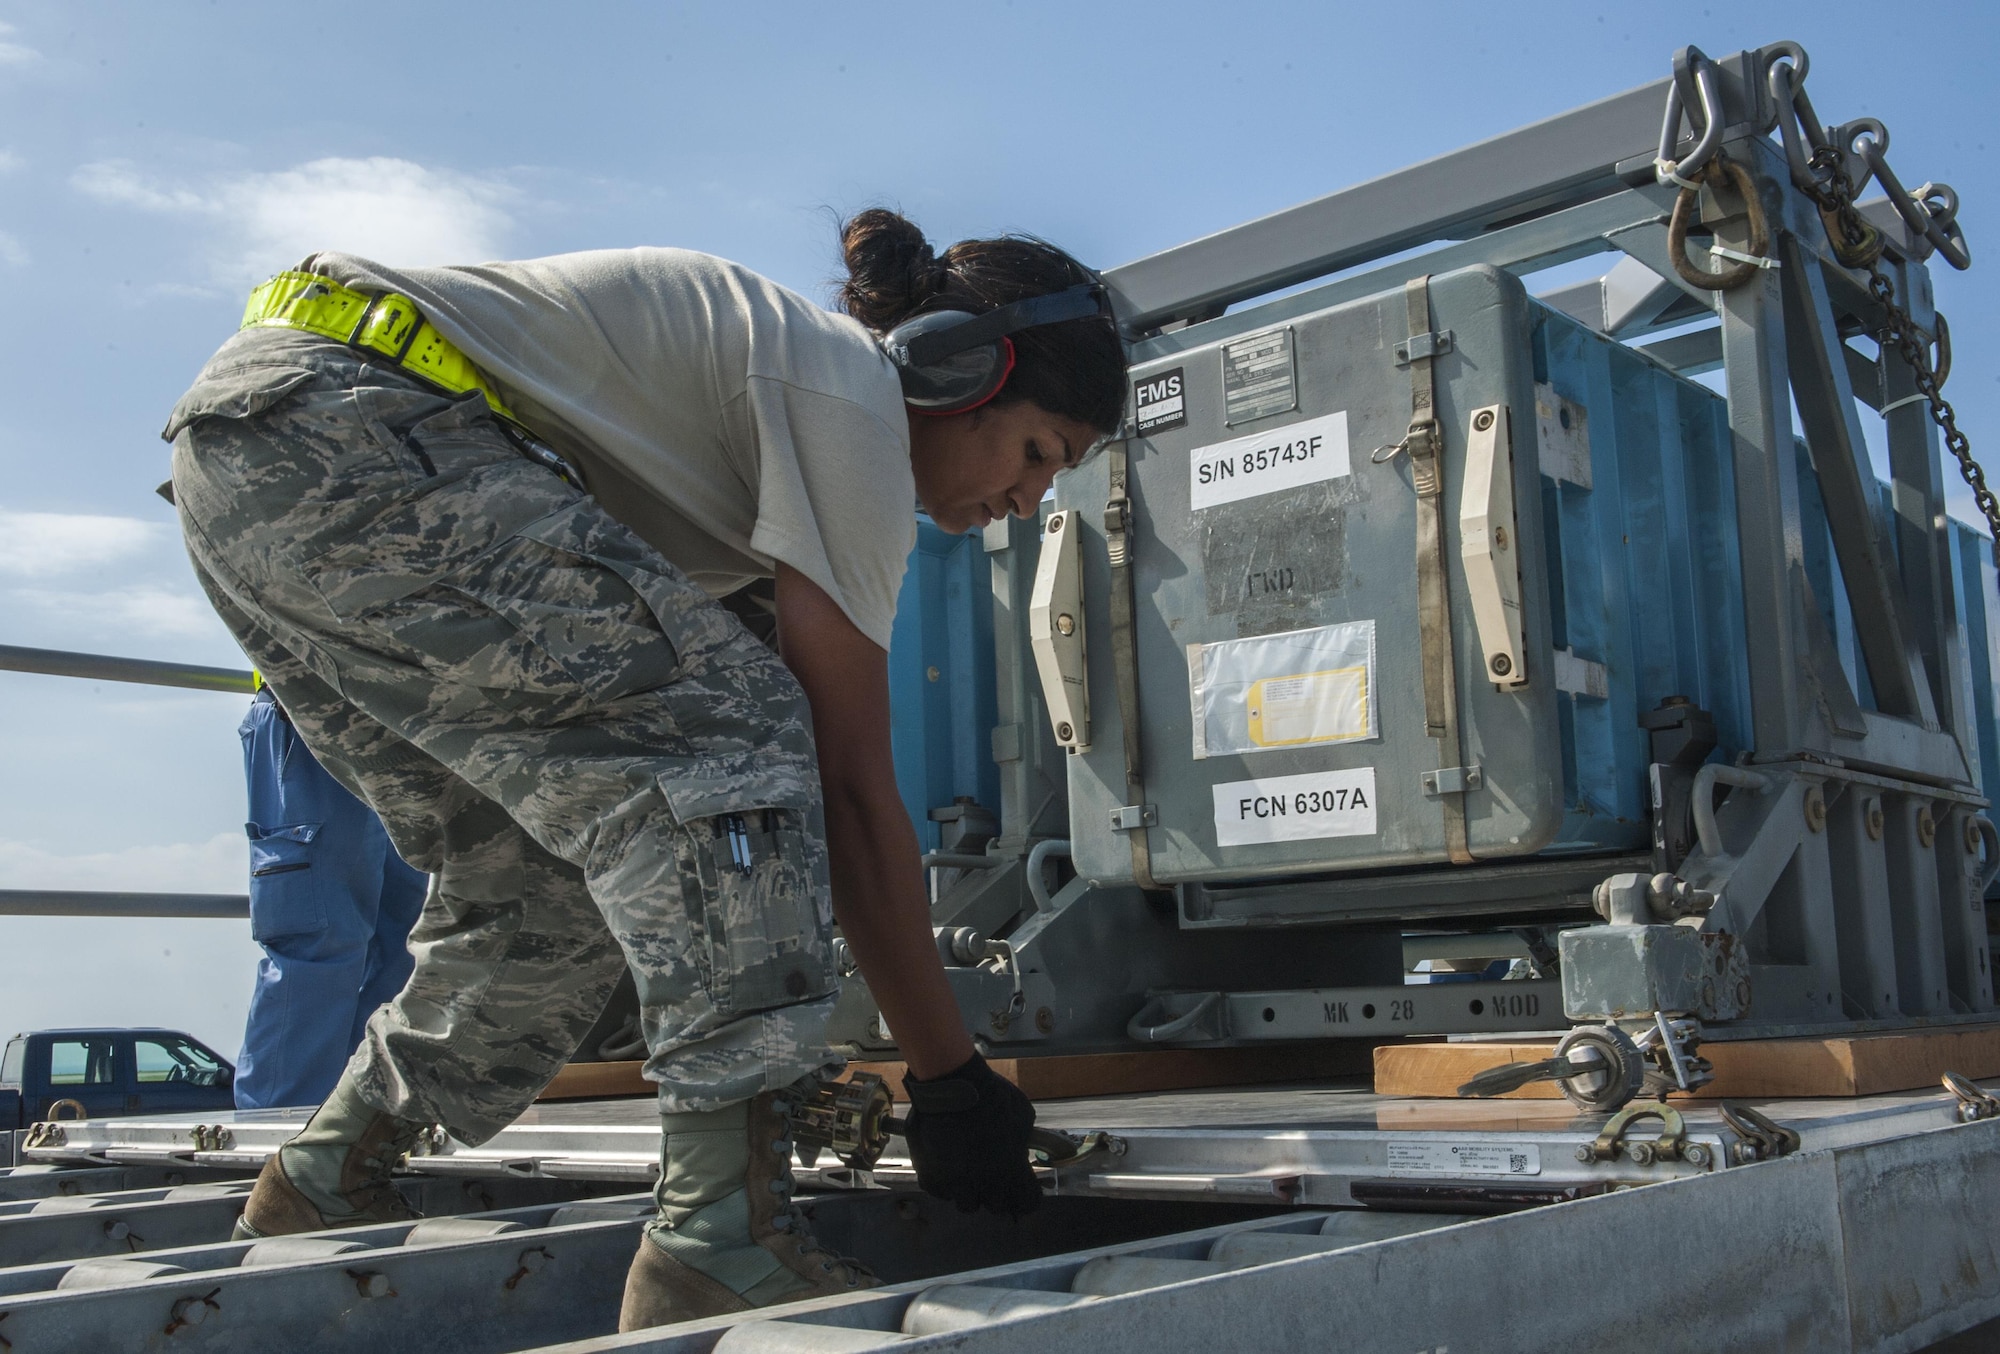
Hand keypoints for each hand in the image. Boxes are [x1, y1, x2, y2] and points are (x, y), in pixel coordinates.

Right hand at [901, 1054, 1039, 1215]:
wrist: (951, 1084)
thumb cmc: (991, 1094)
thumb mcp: (1022, 1114)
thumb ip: (1023, 1140)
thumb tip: (1020, 1149)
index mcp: (1012, 1171)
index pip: (1027, 1203)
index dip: (1027, 1196)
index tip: (1023, 1189)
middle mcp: (984, 1184)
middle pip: (996, 1207)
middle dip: (998, 1194)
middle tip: (993, 1177)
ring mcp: (955, 1183)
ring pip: (966, 1205)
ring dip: (970, 1192)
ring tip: (967, 1174)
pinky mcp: (930, 1177)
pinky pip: (940, 1192)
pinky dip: (944, 1184)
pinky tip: (946, 1167)